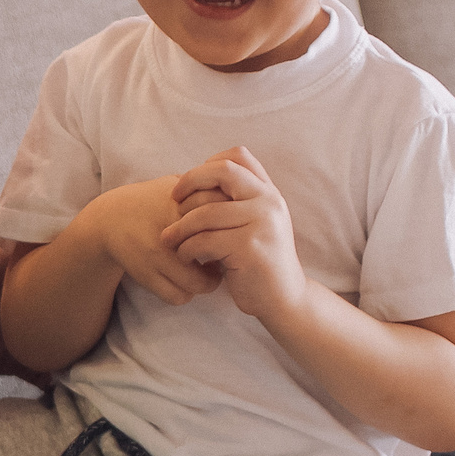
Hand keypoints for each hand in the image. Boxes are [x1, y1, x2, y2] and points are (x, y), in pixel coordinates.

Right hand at [77, 176, 224, 307]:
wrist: (110, 218)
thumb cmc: (151, 201)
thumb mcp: (175, 185)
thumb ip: (206, 187)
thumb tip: (240, 193)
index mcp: (178, 206)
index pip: (221, 219)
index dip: (232, 227)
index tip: (233, 229)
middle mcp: (169, 231)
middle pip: (215, 253)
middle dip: (225, 257)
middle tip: (225, 254)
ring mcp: (156, 256)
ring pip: (198, 283)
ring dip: (208, 281)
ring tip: (208, 270)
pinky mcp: (145, 275)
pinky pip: (178, 296)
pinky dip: (187, 292)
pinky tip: (188, 279)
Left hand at [162, 147, 305, 321]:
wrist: (284, 299)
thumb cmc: (257, 261)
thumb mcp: (255, 223)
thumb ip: (237, 200)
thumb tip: (196, 177)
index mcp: (269, 192)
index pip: (237, 156)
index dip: (207, 165)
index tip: (187, 186)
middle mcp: (270, 201)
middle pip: (222, 172)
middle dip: (189, 183)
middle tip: (172, 203)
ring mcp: (263, 223)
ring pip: (206, 212)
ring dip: (180, 227)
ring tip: (170, 240)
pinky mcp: (250, 248)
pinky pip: (204, 240)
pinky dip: (187, 249)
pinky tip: (185, 257)